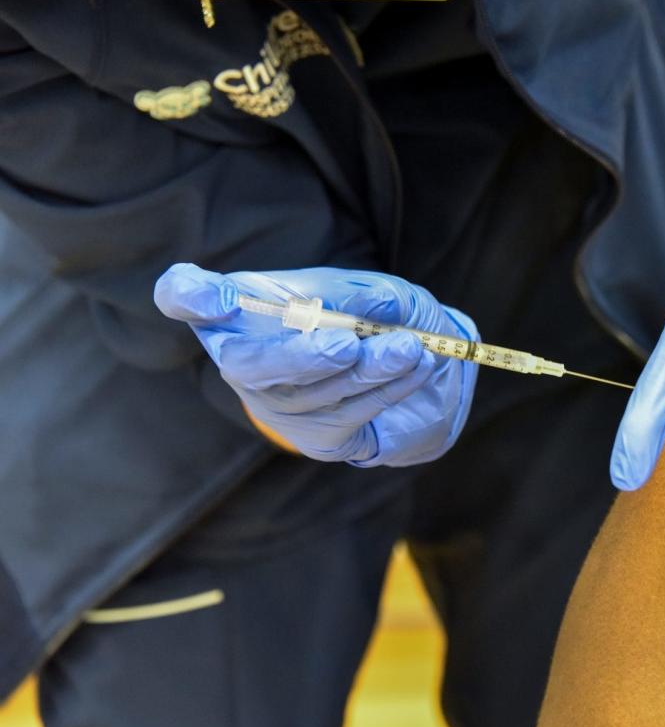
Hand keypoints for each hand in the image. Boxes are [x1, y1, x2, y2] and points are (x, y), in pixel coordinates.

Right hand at [154, 263, 478, 466]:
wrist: (418, 360)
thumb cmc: (377, 313)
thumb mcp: (377, 290)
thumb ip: (364, 296)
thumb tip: (362, 311)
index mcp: (243, 305)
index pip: (184, 295)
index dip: (187, 296)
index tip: (215, 298)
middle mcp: (245, 356)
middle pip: (246, 365)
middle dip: (299, 357)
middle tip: (347, 344)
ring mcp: (275, 403)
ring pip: (311, 395)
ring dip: (367, 370)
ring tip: (410, 347)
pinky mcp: (315, 437)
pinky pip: (346, 417)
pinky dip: (385, 389)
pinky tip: (416, 365)